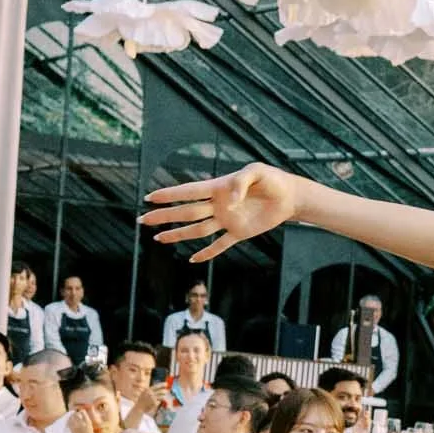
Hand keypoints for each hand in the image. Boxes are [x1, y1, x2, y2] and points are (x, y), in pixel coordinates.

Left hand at [66, 409, 93, 432]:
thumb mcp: (90, 427)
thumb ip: (86, 422)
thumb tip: (81, 416)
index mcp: (88, 422)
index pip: (83, 412)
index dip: (80, 411)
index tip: (79, 412)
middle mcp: (82, 423)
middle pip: (76, 414)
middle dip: (75, 414)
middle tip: (73, 414)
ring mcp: (77, 427)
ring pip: (72, 418)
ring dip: (71, 417)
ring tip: (71, 418)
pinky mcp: (73, 430)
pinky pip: (69, 423)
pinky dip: (69, 422)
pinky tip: (69, 422)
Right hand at [130, 385, 165, 421]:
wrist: (139, 407)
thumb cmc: (142, 399)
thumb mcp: (145, 392)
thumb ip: (151, 389)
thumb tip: (160, 386)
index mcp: (148, 390)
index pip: (157, 386)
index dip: (162, 384)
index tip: (166, 384)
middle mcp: (151, 393)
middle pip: (161, 391)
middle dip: (165, 391)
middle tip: (166, 391)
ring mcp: (153, 398)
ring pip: (162, 396)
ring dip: (162, 397)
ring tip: (160, 397)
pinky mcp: (154, 403)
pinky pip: (159, 401)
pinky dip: (158, 402)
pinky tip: (155, 402)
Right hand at [143, 163, 300, 259]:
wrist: (290, 196)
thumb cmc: (273, 180)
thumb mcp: (257, 172)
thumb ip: (241, 182)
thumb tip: (228, 203)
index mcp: (219, 188)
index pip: (188, 192)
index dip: (169, 194)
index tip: (149, 197)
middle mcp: (219, 205)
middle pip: (186, 212)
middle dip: (164, 216)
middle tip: (143, 219)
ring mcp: (227, 220)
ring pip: (197, 229)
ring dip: (178, 234)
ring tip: (158, 238)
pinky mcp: (240, 233)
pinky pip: (220, 245)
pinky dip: (207, 253)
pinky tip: (193, 259)